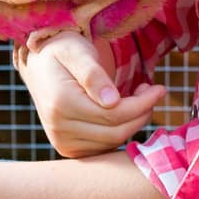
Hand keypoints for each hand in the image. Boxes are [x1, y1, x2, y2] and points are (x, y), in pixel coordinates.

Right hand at [15, 32, 165, 159]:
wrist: (38, 65)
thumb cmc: (61, 50)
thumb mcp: (76, 51)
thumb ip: (93, 74)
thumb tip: (112, 101)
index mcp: (61, 103)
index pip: (113, 114)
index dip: (142, 104)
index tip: (160, 88)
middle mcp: (59, 128)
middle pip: (115, 132)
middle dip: (141, 113)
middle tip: (151, 91)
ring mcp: (62, 142)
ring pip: (112, 142)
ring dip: (132, 122)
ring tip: (137, 97)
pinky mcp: (68, 148)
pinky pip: (103, 147)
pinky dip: (119, 132)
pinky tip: (122, 112)